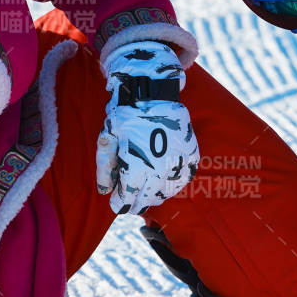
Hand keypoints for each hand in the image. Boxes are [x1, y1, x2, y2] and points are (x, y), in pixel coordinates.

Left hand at [96, 41, 198, 213]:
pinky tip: (162, 181)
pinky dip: (172, 184)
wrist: (153, 92)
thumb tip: (105, 191)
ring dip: (154, 195)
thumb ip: (105, 169)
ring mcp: (178, 163)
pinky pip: (182, 180)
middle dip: (136, 203)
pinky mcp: (191, 156)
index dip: (120, 204)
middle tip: (130, 202)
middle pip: (148, 200)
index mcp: (137, 168)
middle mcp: (160, 170)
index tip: (116, 204)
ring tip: (145, 192)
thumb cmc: (125, 115)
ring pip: (166, 193)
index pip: (128, 198)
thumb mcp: (108, 140)